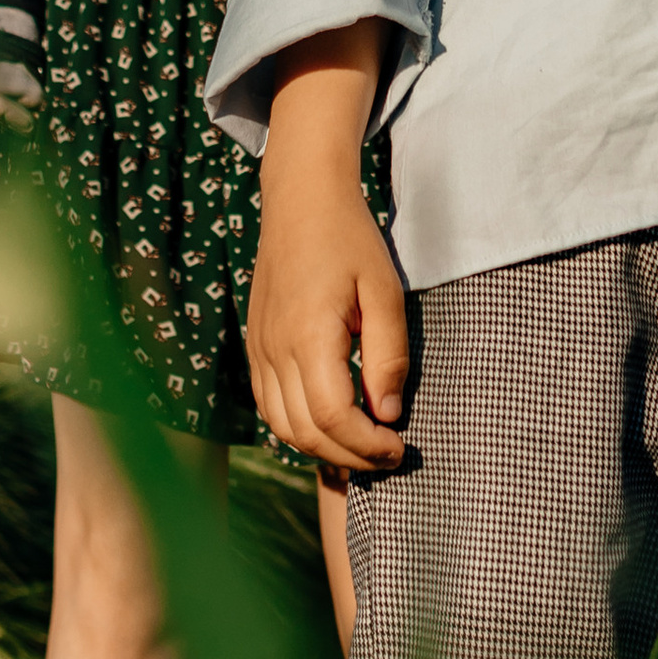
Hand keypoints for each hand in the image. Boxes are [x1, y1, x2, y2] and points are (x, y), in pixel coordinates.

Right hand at [245, 26, 409, 473]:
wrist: (301, 201)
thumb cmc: (351, 240)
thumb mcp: (386, 292)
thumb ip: (388, 355)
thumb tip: (390, 414)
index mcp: (308, 335)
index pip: (332, 417)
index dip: (367, 445)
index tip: (400, 448)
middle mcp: (275, 349)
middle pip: (305, 432)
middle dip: (350, 456)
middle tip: (390, 457)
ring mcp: (260, 349)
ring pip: (282, 426)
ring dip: (322, 448)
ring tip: (364, 446)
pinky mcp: (256, 346)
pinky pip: (269, 406)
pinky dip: (298, 428)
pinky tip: (332, 426)